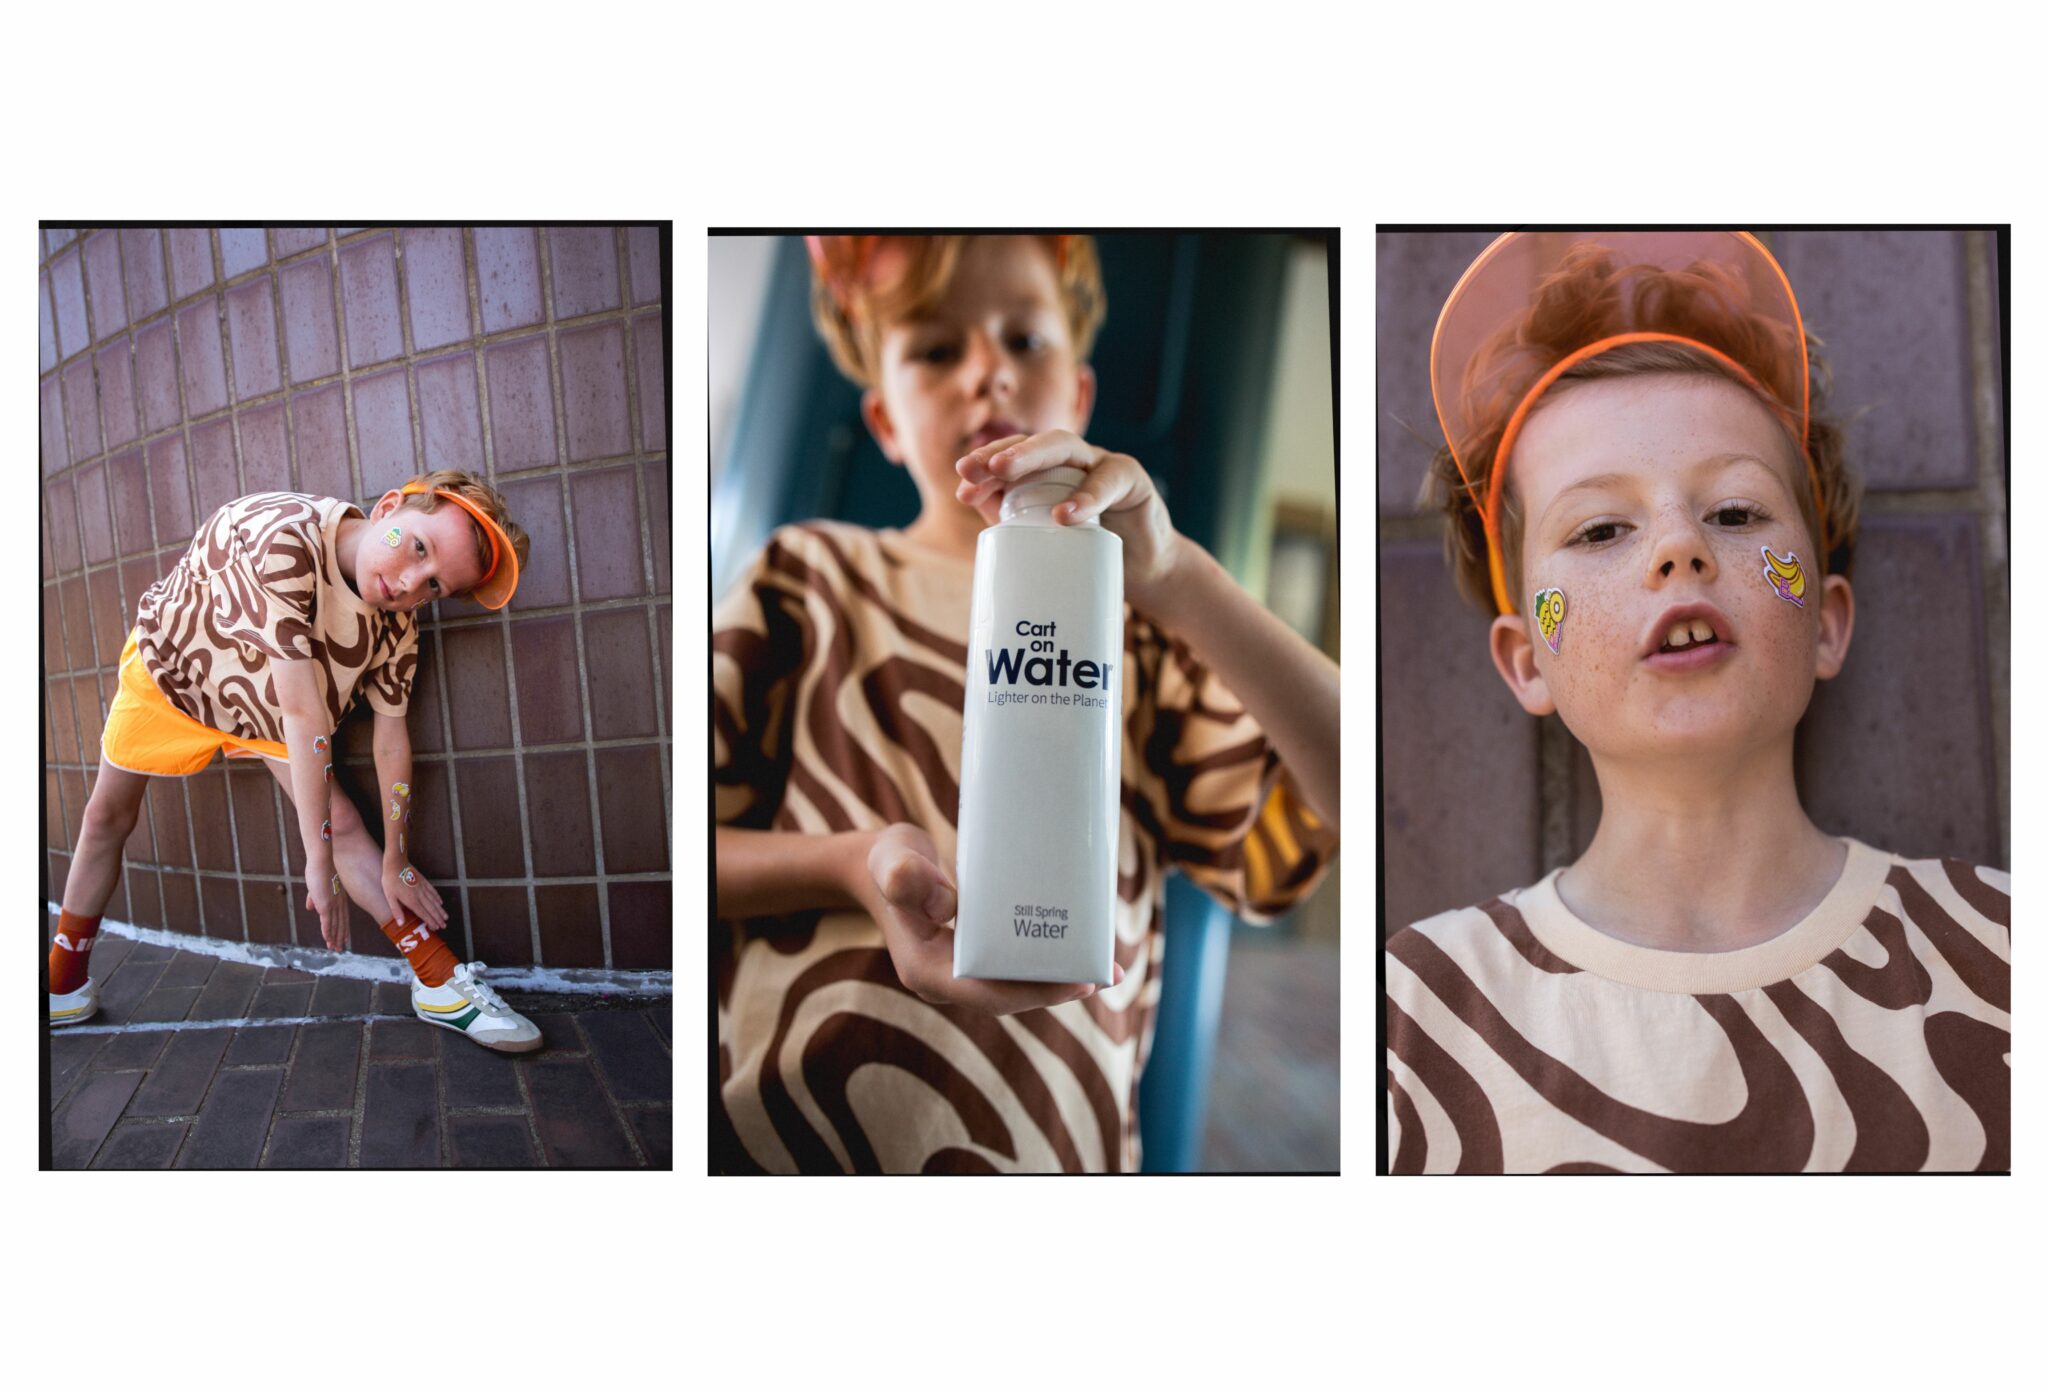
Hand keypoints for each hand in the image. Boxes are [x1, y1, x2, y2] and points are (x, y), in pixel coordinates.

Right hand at [304, 860, 345, 951]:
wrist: (320, 864)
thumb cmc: (318, 872)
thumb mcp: (316, 888)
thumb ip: (314, 899)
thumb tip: (310, 908)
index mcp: (340, 899)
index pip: (343, 918)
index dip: (343, 929)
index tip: (344, 938)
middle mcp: (339, 904)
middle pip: (341, 924)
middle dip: (341, 937)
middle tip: (340, 948)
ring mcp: (333, 905)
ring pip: (335, 926)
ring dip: (334, 938)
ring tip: (334, 948)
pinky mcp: (326, 906)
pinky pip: (327, 922)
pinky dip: (328, 932)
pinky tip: (328, 940)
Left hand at [385, 861, 447, 935]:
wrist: (396, 863)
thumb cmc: (390, 880)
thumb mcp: (390, 897)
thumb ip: (396, 911)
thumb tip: (400, 924)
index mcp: (411, 901)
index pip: (423, 914)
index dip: (430, 922)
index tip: (436, 928)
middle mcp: (420, 895)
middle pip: (431, 909)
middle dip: (438, 918)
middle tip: (444, 926)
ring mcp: (423, 888)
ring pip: (434, 901)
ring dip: (440, 910)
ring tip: (446, 917)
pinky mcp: (423, 881)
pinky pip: (433, 891)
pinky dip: (437, 898)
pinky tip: (440, 902)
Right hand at [853, 823, 1122, 1016]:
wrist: (884, 864)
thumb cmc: (889, 861)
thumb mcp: (892, 860)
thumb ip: (905, 876)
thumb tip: (946, 903)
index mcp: (927, 971)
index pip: (987, 994)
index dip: (1035, 992)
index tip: (1078, 982)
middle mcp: (948, 979)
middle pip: (1012, 994)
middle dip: (1060, 987)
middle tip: (1108, 971)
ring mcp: (964, 969)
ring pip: (1019, 983)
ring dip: (1062, 977)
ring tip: (1109, 965)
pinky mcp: (978, 954)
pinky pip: (1018, 965)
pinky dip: (1050, 959)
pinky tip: (1084, 949)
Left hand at [954, 429, 1188, 605]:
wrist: (1143, 570)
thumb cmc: (1089, 550)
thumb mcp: (1046, 534)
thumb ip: (1010, 513)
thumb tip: (967, 497)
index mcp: (1049, 470)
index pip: (1013, 455)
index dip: (985, 463)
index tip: (962, 481)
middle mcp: (1073, 459)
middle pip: (1035, 443)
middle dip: (1002, 451)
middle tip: (975, 467)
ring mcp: (1102, 463)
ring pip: (1066, 447)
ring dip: (1032, 456)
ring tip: (1004, 472)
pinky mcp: (1132, 478)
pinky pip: (1108, 478)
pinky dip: (1086, 496)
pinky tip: (1064, 514)